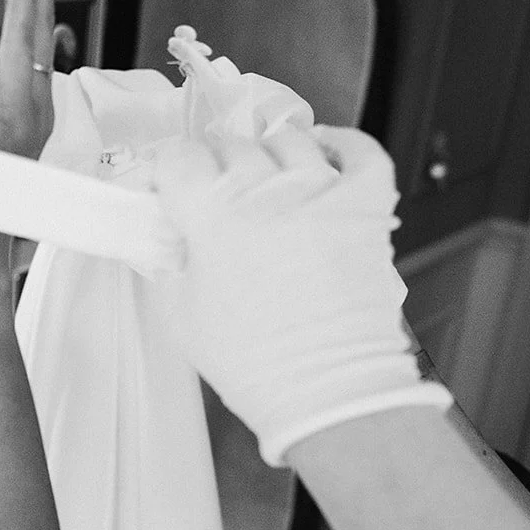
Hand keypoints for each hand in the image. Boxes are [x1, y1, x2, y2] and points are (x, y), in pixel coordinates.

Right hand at [153, 124, 450, 463]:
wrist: (327, 389)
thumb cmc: (252, 361)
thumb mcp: (180, 314)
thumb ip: (164, 262)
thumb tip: (162, 235)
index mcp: (213, 214)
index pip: (178, 158)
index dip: (166, 171)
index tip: (165, 189)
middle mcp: (268, 192)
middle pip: (231, 144)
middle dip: (213, 165)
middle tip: (210, 197)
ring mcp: (323, 192)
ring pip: (289, 140)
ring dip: (270, 155)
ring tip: (265, 182)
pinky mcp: (367, 205)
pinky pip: (360, 149)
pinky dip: (342, 145)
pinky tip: (324, 155)